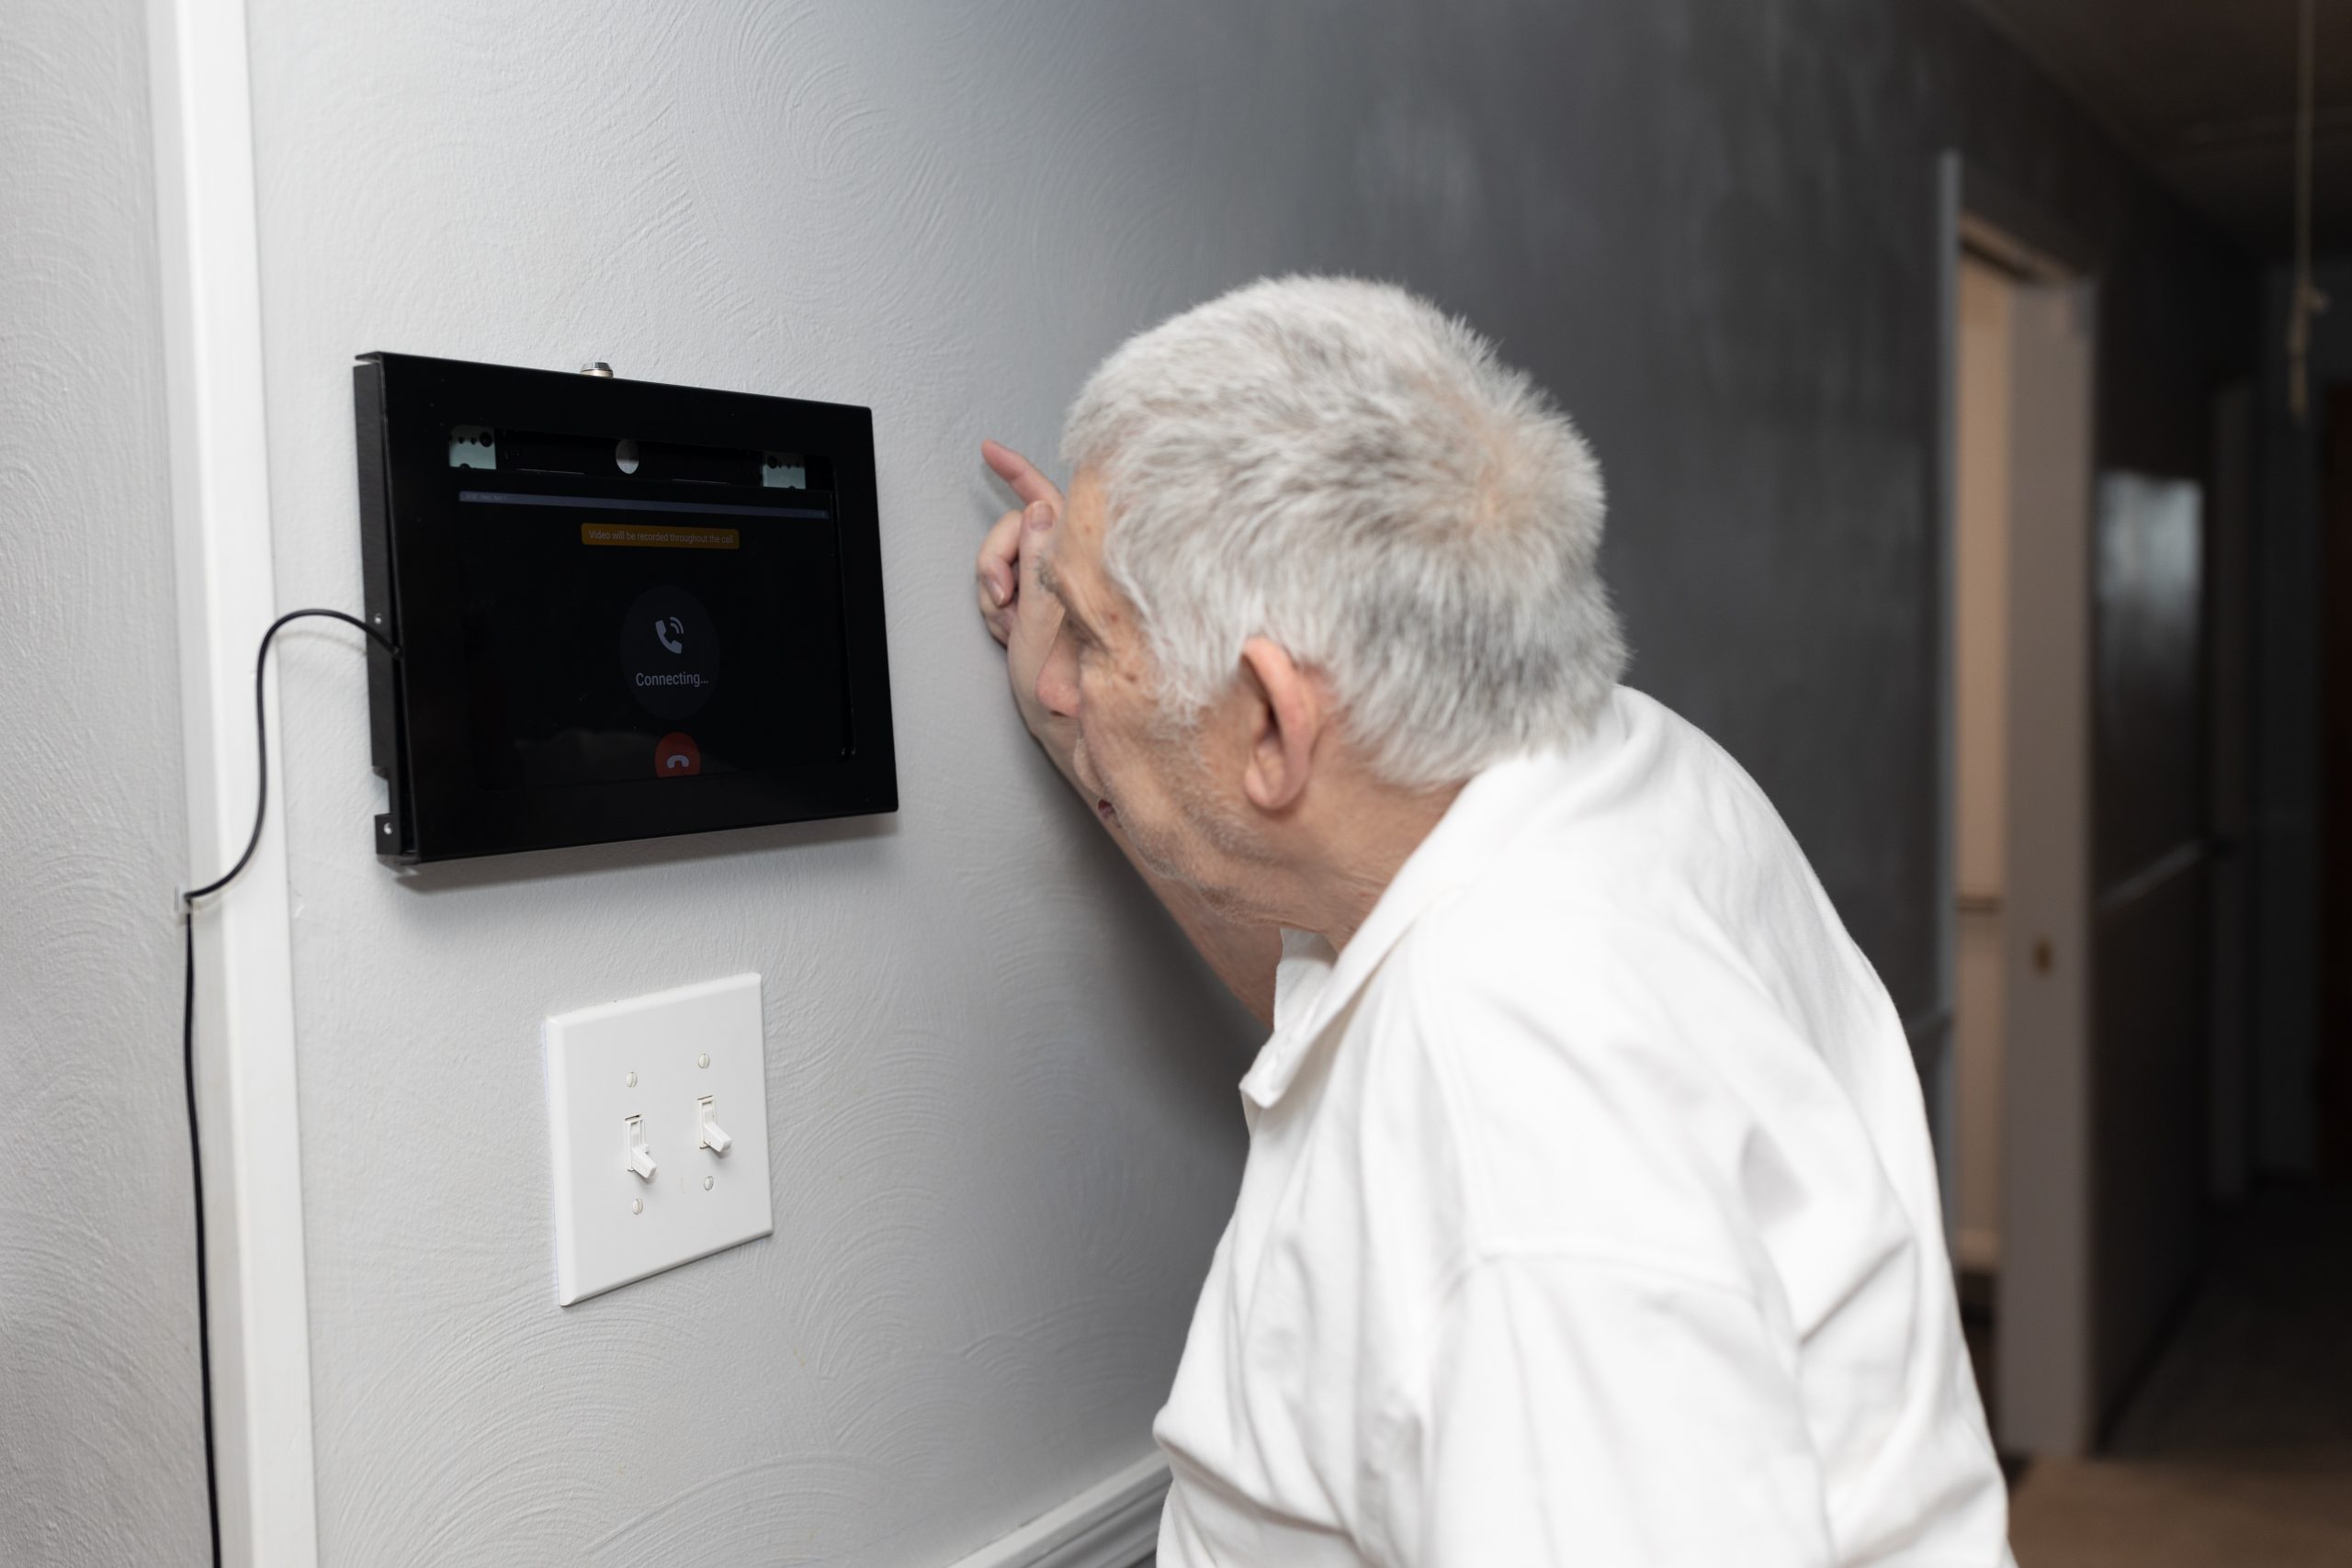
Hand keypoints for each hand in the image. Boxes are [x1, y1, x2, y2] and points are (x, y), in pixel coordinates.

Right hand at [976, 439, 1074, 767]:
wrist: (1069, 732)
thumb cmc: (1067, 694)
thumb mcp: (1042, 626)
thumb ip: (1038, 565)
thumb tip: (1037, 510)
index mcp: (1083, 566)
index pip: (1049, 502)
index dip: (1017, 472)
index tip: (991, 452)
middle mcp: (1076, 569)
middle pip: (1015, 532)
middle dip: (996, 565)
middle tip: (1002, 605)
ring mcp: (1061, 586)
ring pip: (1007, 561)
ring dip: (997, 597)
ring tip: (1013, 631)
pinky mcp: (1049, 601)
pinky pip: (1009, 585)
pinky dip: (1001, 607)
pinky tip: (1012, 631)